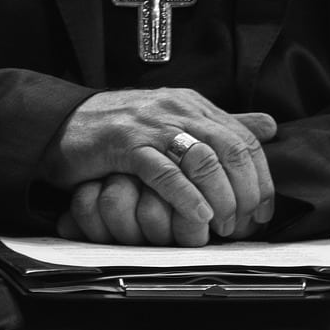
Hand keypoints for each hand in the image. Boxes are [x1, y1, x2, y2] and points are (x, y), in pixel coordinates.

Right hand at [40, 88, 276, 236]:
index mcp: (193, 104)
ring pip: (204, 160)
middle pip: (231, 149)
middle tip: (245, 224)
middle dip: (246, 192)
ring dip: (221, 198)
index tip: (264, 211)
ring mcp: (151, 125)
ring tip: (223, 225)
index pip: (244, 138)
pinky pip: (165, 172)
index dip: (261, 178)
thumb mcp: (174, 121)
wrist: (59, 124)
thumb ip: (220, 125)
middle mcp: (177, 109)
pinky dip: (187, 197)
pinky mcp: (125, 143)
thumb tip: (269, 126)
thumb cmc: (117, 130)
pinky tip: (198, 217)